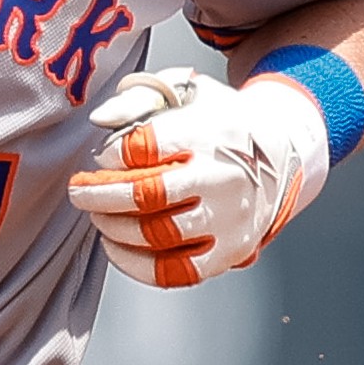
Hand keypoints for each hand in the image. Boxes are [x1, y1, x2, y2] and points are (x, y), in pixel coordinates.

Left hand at [61, 67, 329, 287]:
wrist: (283, 152)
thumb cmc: (222, 123)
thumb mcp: (188, 92)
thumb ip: (139, 97)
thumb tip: (101, 120)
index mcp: (209, 134)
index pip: (143, 148)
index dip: (110, 154)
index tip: (104, 155)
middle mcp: (222, 179)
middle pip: (145, 196)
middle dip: (99, 195)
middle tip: (79, 191)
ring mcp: (228, 220)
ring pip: (157, 235)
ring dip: (114, 228)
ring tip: (99, 216)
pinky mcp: (230, 251)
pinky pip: (176, 272)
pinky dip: (136, 265)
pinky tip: (116, 247)